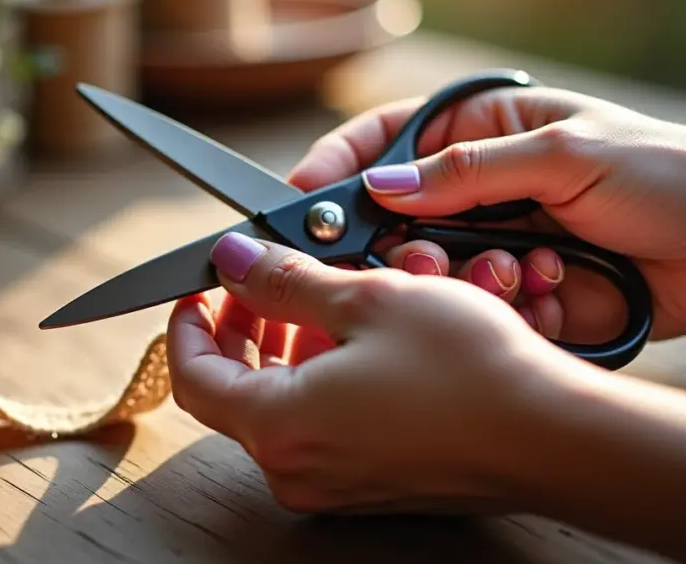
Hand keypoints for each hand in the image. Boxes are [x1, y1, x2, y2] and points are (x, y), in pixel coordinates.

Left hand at [167, 234, 595, 513]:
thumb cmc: (467, 370)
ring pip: (276, 407)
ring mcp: (333, 484)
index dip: (186, 325)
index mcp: (278, 425)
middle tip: (259, 281)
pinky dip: (316, 379)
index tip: (199, 287)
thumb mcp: (366, 300)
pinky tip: (353, 340)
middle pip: (231, 392)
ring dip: (281, 350)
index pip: (192, 375)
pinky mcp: (369, 484)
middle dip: (238, 329)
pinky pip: (317, 427)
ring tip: (316, 299)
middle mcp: (296, 468)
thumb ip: (284, 280)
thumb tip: (231, 259)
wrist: (556, 436)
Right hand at [290, 84, 685, 343]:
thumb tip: (380, 188)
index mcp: (484, 133)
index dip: (339, 168)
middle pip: (394, 221)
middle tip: (422, 263)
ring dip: (468, 282)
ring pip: (431, 275)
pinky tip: (553, 293)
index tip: (303, 201)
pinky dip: (508, 309)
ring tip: (521, 274)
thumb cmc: (670, 175)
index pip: (385, 141)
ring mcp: (497, 246)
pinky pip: (477, 311)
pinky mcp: (520, 297)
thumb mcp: (567, 152)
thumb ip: (467, 171)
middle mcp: (480, 191)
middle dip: (404, 248)